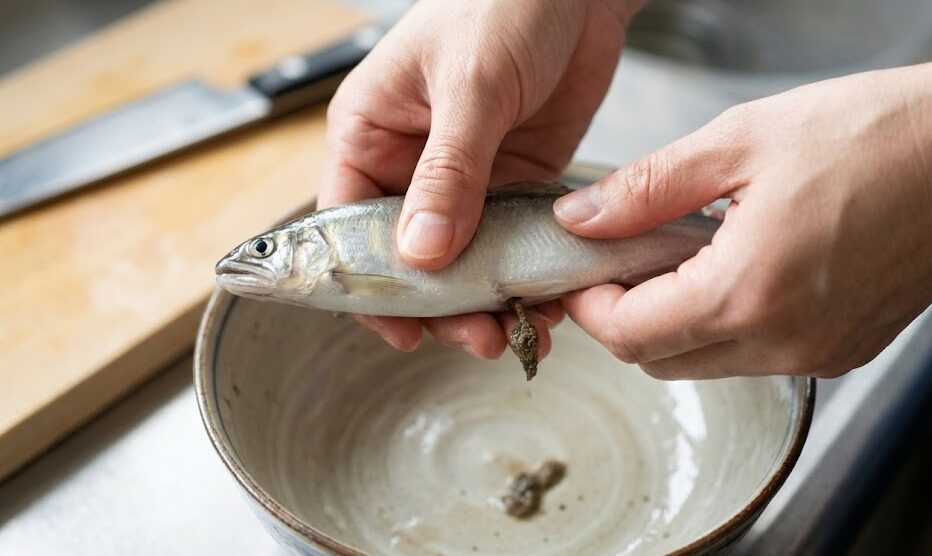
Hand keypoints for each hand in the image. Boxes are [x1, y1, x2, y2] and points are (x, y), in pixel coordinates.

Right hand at [322, 0, 640, 355]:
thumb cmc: (503, 5)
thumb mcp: (470, 87)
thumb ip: (448, 172)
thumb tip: (422, 253)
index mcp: (370, 133)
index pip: (350, 226)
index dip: (371, 285)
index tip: (404, 330)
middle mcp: (411, 164)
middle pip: (409, 256)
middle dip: (440, 304)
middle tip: (480, 337)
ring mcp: (465, 177)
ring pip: (462, 259)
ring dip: (486, 299)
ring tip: (518, 331)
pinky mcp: (515, 181)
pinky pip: (511, 242)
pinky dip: (524, 275)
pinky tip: (545, 300)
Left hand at [556, 45, 931, 378]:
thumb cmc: (876, 132)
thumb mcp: (740, 142)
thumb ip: (646, 189)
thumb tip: (580, 219)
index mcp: (749, 292)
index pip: (629, 336)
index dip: (589, 305)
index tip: (582, 270)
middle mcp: (785, 341)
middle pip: (661, 361)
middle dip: (627, 316)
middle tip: (626, 257)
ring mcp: (820, 353)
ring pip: (707, 363)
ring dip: (676, 321)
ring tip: (687, 253)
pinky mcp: (846, 349)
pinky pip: (757, 356)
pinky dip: (728, 324)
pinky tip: (739, 267)